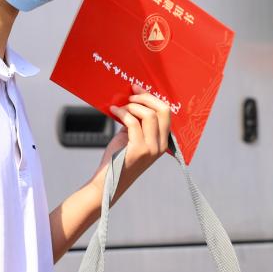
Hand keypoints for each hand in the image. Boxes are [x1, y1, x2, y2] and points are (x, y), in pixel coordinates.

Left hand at [97, 84, 171, 200]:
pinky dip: (122, 113)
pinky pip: (133, 122)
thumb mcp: (131, 138)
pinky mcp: (138, 151)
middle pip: (163, 110)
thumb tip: (132, 99)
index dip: (151, 98)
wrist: (107, 183)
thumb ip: (137, 123)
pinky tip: (113, 111)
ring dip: (132, 106)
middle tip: (130, 95)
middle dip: (145, 97)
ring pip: (149, 115)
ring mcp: (151, 149)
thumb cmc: (117, 159)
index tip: (136, 89)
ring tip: (119, 107)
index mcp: (162, 142)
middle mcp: (160, 146)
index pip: (166, 113)